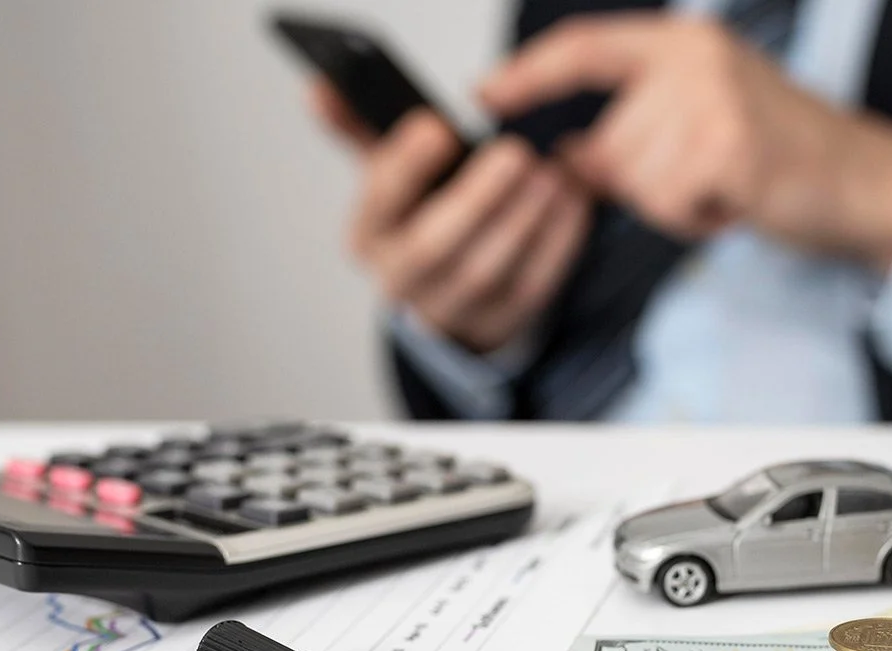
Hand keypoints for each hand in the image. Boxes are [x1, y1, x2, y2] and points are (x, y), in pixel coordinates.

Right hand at [310, 83, 590, 352]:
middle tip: (514, 152)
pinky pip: (532, 287)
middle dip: (475, 199)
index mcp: (368, 235)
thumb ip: (360, 127)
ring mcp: (452, 308)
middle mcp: (401, 280)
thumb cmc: (421, 212)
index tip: (439, 126)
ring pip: (486, 271)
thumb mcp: (389, 171)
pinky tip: (572, 200)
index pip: (379, 202)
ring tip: (551, 173)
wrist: (449, 285)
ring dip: (522, 220)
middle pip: (433, 247)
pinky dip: (556, 243)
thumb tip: (319, 88)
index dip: (407, 165)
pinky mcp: (501, 321)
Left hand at [479, 14, 891, 271]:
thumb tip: (566, 157)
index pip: (586, 47)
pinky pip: (668, 203)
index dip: (531, 72)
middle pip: (608, 140)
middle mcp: (697, 60)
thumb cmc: (784, 154)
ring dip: (673, 202)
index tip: (487, 95)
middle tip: (704, 176)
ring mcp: (715, 101)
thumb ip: (632, 130)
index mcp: (686, 42)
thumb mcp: (701, 123)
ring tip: (724, 186)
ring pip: (636, 178)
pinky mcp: (731, 149)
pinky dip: (695, 218)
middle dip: (641, 179)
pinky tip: (734, 202)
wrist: (864, 181)